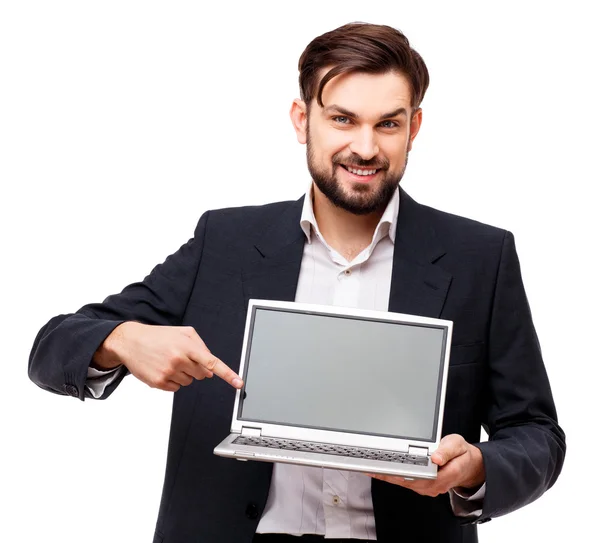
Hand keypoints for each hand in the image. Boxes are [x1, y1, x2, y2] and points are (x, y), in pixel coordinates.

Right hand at [93, 322, 243, 391]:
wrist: (131, 341)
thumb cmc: (159, 336)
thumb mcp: (183, 332)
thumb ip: (201, 346)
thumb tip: (210, 368)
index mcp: (187, 346)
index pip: (212, 363)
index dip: (228, 374)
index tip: (239, 383)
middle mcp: (179, 360)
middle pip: (202, 375)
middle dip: (197, 368)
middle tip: (183, 358)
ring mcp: (168, 372)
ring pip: (189, 382)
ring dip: (184, 374)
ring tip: (169, 361)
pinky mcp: (159, 382)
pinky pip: (176, 388)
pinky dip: (173, 381)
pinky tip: (163, 369)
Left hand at [368, 434, 484, 496]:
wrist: (468, 465)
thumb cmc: (462, 454)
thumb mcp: (458, 445)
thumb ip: (447, 450)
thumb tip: (436, 458)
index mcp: (444, 475)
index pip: (421, 476)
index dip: (402, 472)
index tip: (388, 466)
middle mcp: (434, 485)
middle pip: (408, 481)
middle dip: (388, 474)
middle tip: (371, 466)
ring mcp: (428, 487)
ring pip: (404, 483)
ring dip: (387, 476)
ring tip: (370, 468)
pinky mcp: (422, 486)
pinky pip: (405, 482)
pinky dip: (391, 476)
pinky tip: (380, 471)